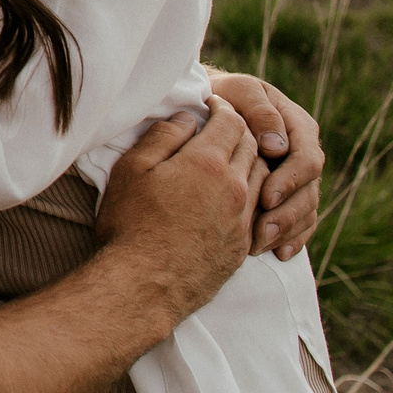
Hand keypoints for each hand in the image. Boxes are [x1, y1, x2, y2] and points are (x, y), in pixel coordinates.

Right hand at [93, 97, 265, 323]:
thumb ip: (163, 136)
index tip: (211, 106)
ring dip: (250, 162)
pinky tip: (232, 198)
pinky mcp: (243, 246)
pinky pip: (258, 210)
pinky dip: (251, 195)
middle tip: (221, 129)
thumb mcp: (132, 169)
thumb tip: (187, 119)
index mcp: (208, 162)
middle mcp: (235, 188)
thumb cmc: (130, 224)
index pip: (233, 121)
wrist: (143, 286)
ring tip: (230, 161)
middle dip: (240, 131)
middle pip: (253, 146)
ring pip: (262, 178)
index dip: (223, 108)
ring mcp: (243, 220)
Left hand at [205, 71, 323, 261]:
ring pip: (305, 210)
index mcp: (297, 127)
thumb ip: (258, 111)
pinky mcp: (288, 197)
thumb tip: (277, 146)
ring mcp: (296, 178)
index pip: (307, 158)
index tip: (266, 196)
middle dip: (287, 213)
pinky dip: (291, 239)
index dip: (290, 179)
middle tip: (260, 232)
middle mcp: (301, 154)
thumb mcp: (238, 91)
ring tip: (260, 245)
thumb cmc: (220, 96)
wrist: (208, 109)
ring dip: (285, 230)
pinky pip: (300, 223)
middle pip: (308, 190)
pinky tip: (277, 253)